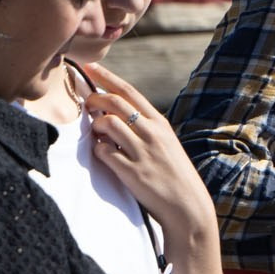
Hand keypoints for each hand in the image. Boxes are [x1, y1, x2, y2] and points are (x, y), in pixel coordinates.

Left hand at [80, 61, 217, 244]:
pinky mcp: (133, 173)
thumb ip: (144, 128)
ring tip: (97, 133)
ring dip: (96, 125)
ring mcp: (143, 153)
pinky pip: (106, 153)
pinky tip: (104, 154)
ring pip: (108, 124)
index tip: (90, 67)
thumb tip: (115, 113)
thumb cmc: (173, 174)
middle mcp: (152, 134)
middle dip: (95, 99)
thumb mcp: (165, 143)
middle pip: (116, 103)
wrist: (187, 206)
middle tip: (86, 104)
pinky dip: (99, 150)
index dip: (107, 77)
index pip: (130, 92)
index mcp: (159, 124)